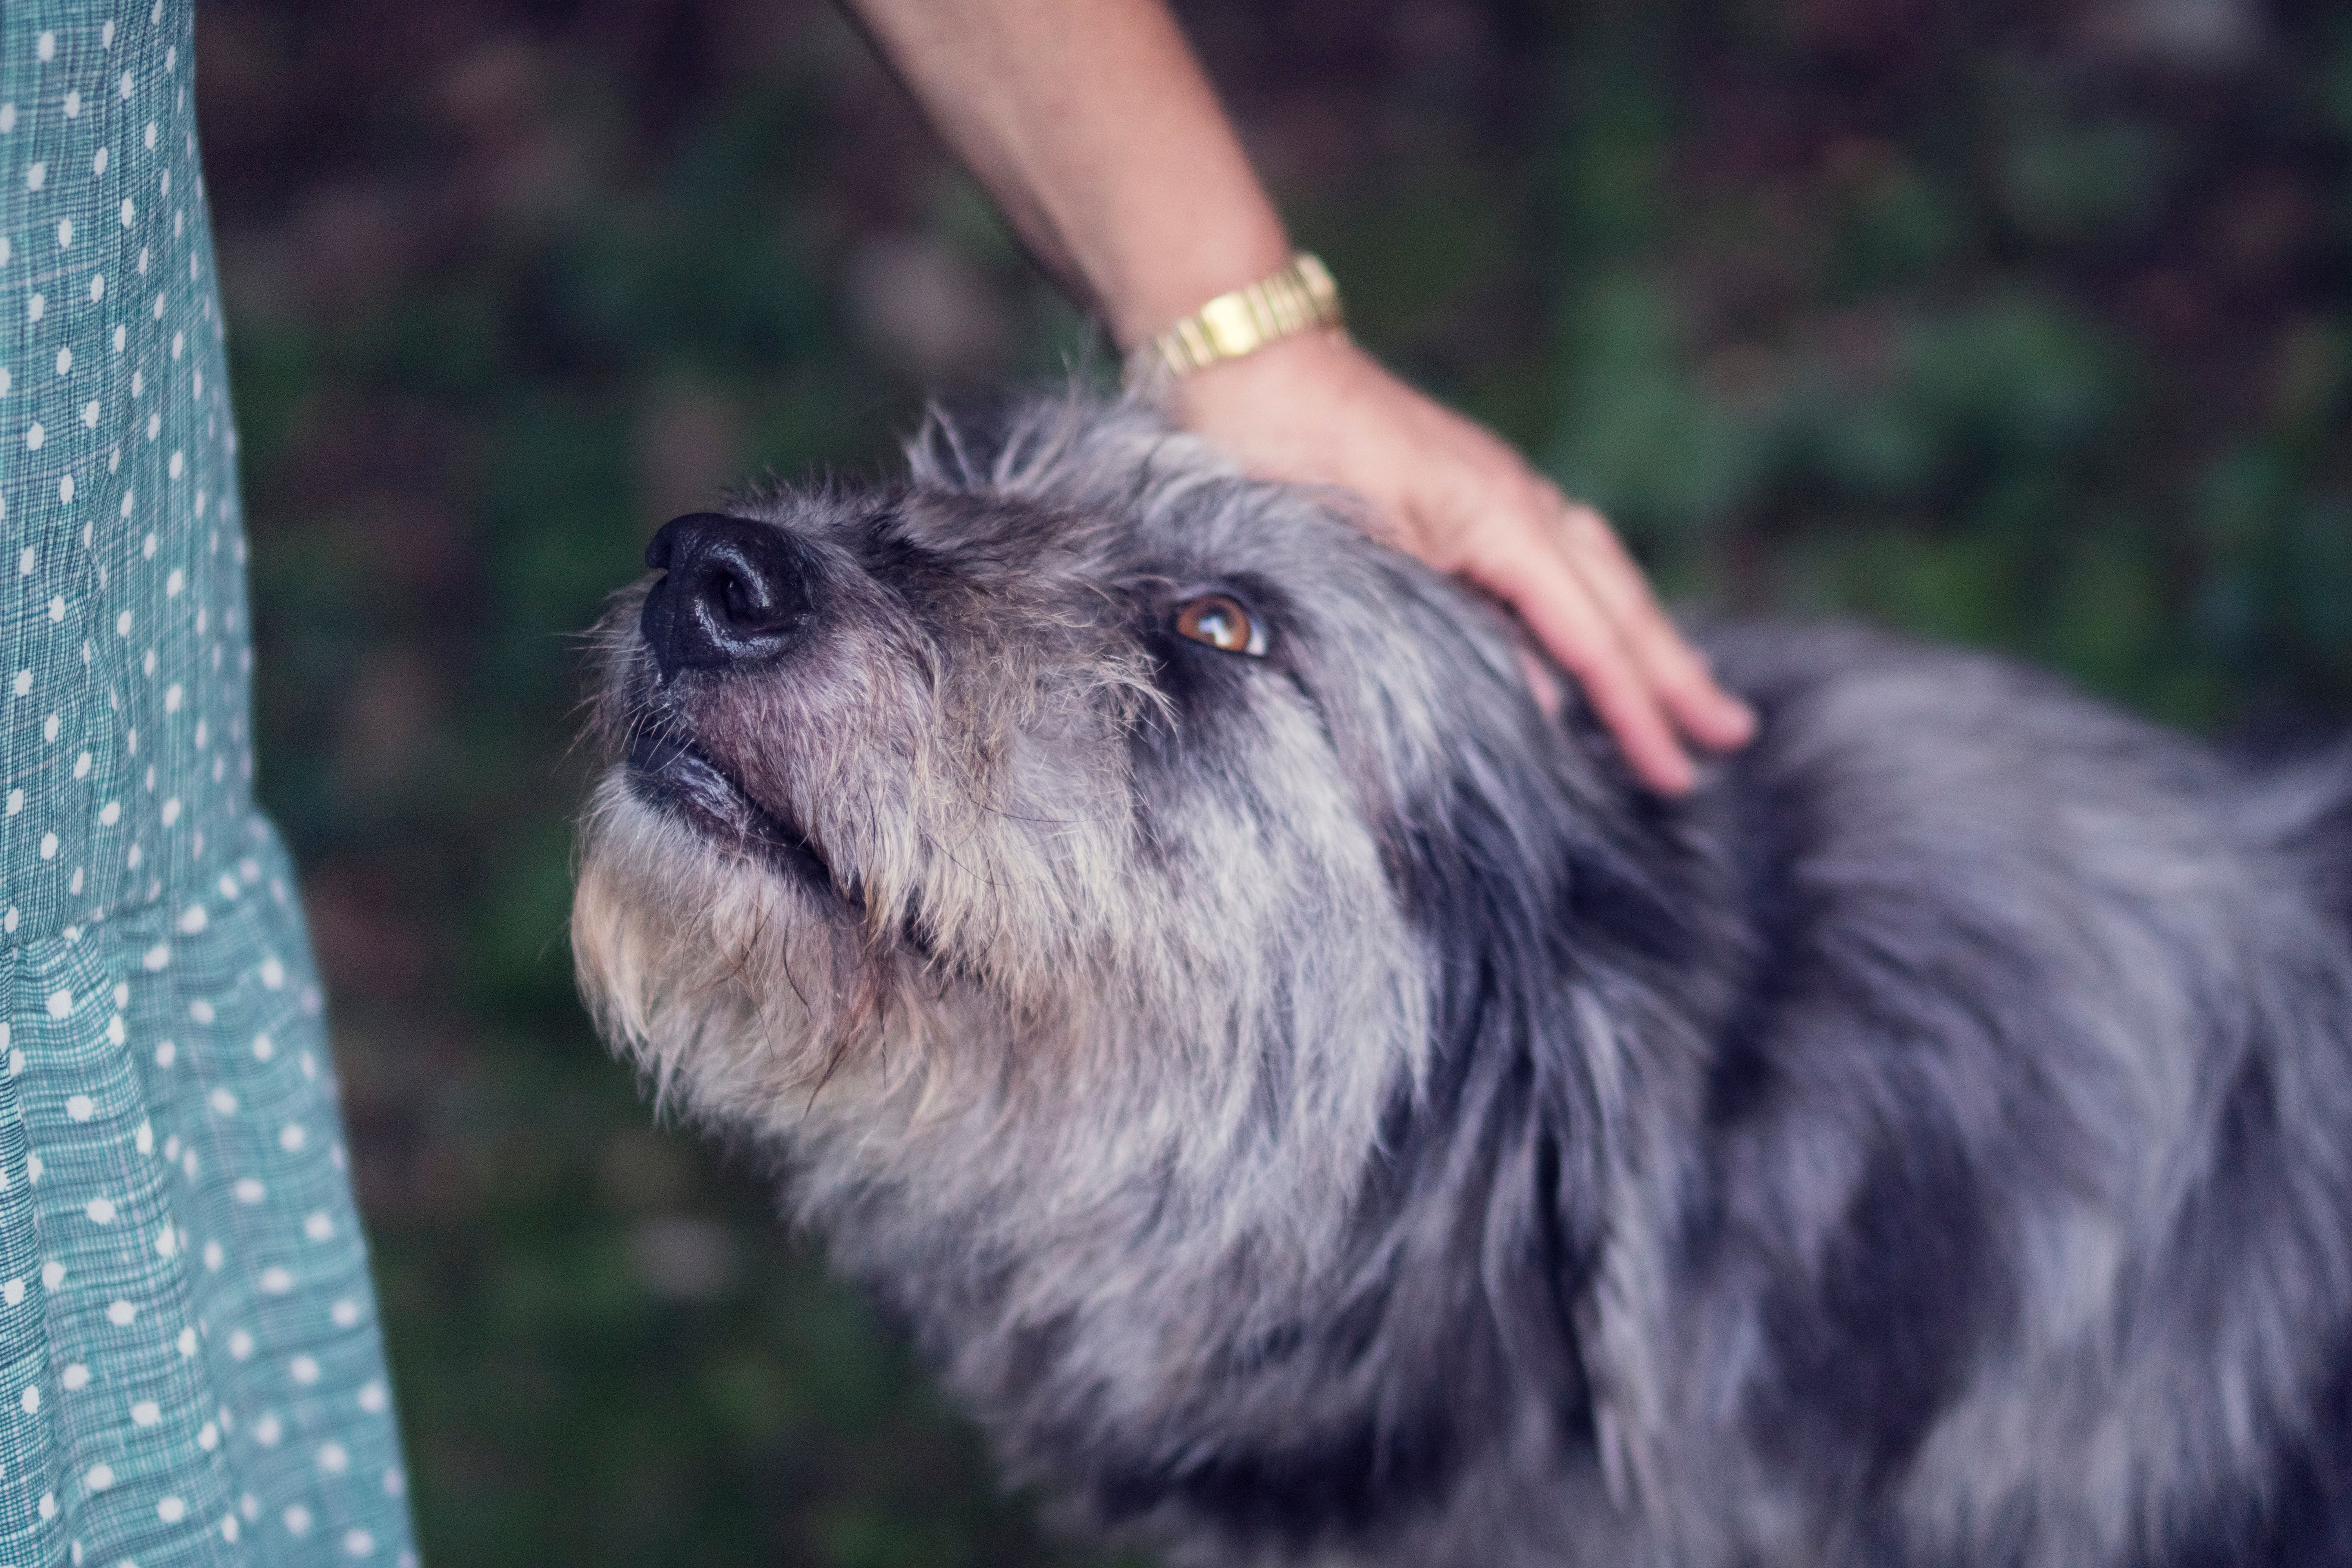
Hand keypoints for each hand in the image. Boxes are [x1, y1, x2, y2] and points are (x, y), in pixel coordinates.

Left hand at [1167, 332, 1755, 793]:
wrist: (1247, 361)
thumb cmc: (1286, 451)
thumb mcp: (1363, 556)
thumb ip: (1450, 628)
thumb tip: (1543, 699)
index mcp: (1502, 520)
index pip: (1590, 638)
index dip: (1636, 713)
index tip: (1676, 775)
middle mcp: (1520, 501)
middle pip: (1619, 603)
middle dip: (1675, 676)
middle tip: (1732, 736)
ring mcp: (1498, 491)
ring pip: (1598, 577)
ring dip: (1645, 639)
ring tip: (1689, 692)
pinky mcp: (1467, 492)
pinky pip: (1556, 560)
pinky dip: (1590, 604)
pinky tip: (1592, 632)